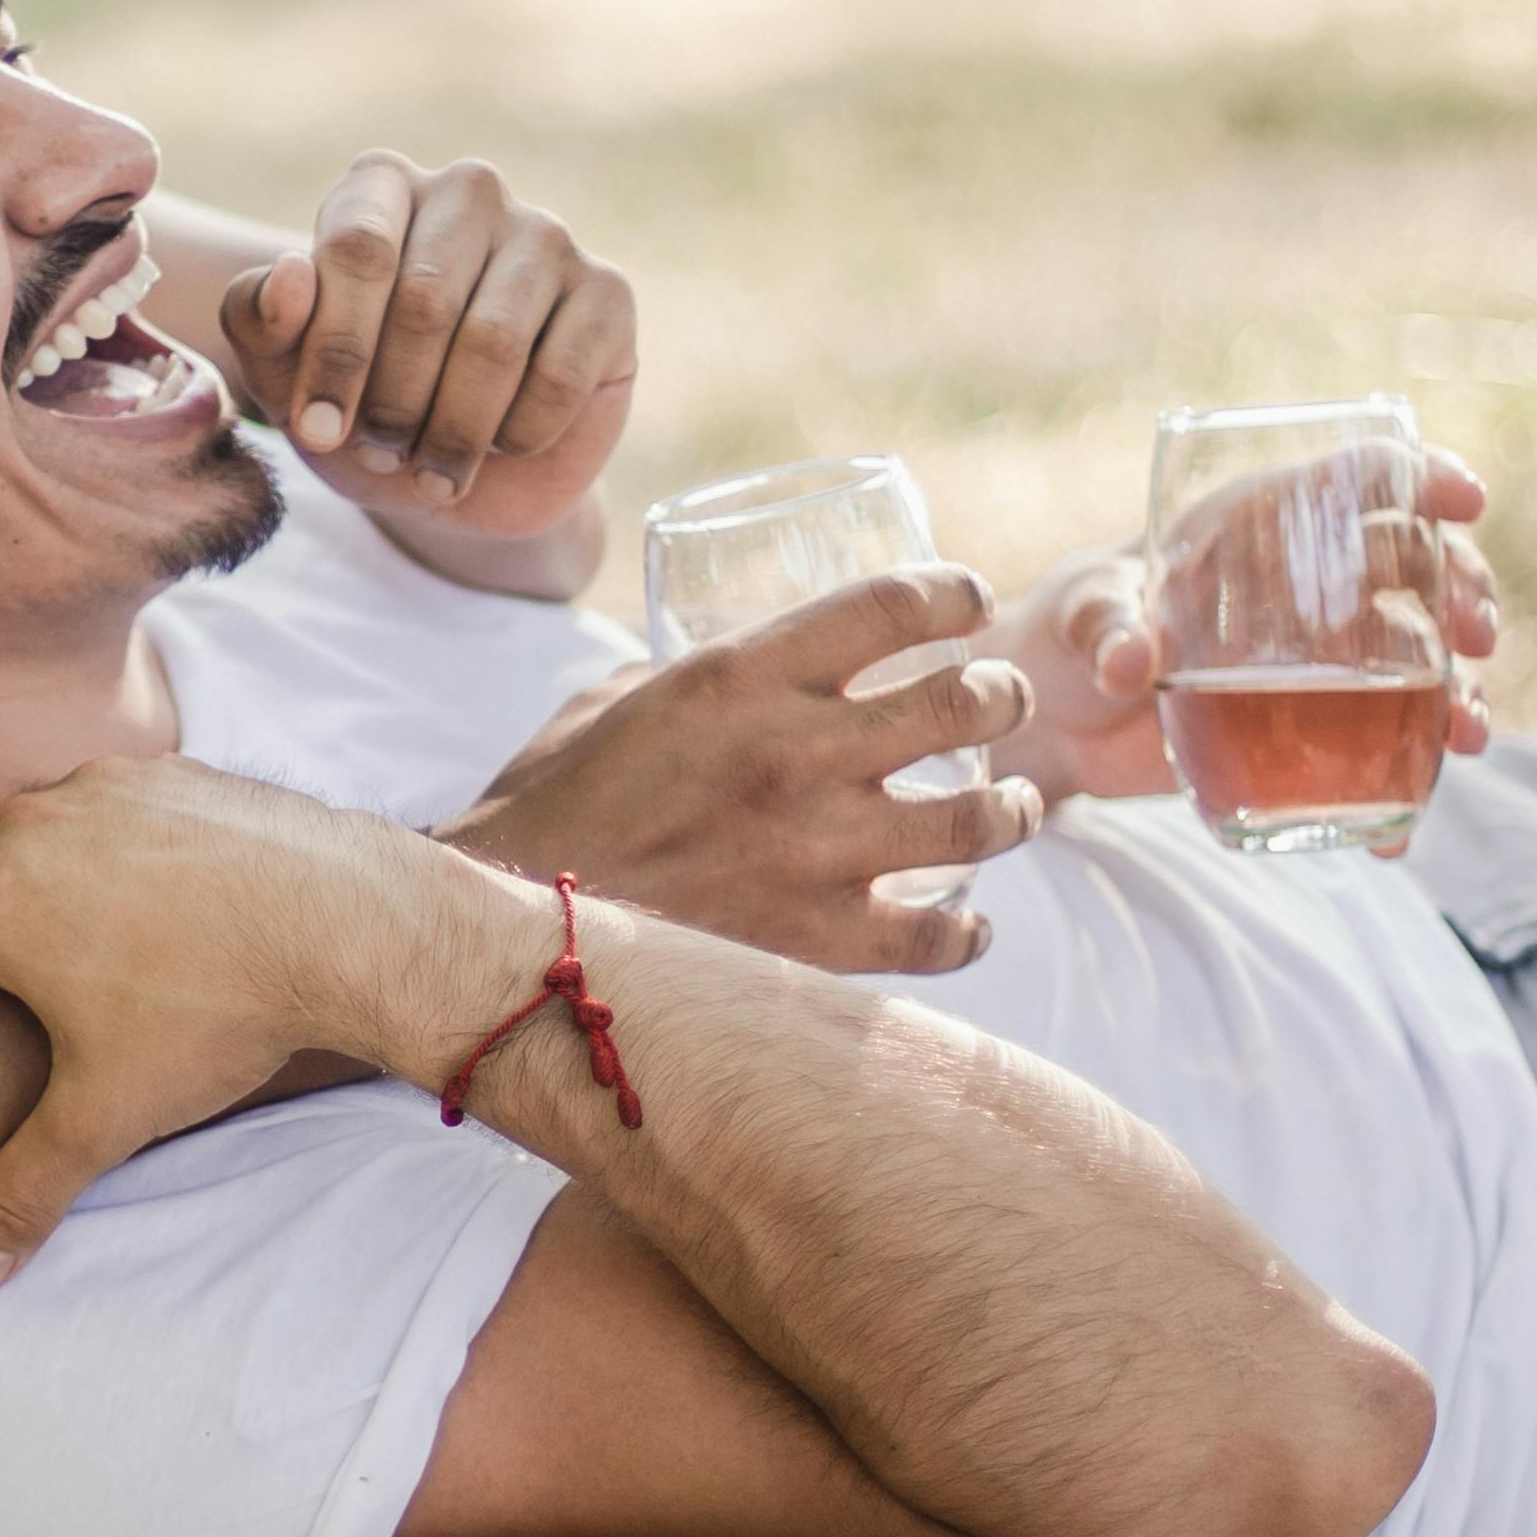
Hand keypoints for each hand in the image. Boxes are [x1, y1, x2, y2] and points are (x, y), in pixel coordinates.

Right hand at [0, 758, 521, 1288]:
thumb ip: (27, 1187)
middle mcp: (28, 824)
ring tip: (9, 904)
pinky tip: (123, 884)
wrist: (353, 922)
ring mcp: (103, 787)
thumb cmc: (219, 1015)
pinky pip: (95, 795)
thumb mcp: (111, 1114)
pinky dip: (80, 831)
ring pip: (10, 805)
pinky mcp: (172, 775)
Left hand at [218, 152, 635, 538]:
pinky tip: (501, 446)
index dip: (335, 352)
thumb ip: (260, 321)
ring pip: (494, 342)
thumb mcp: (286, 378)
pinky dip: (518, 436)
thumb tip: (290, 274)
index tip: (316, 430)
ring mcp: (547, 234)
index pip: (357, 249)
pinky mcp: (608, 294)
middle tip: (381, 452)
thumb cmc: (359, 405)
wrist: (452, 475)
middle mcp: (469, 191)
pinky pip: (560, 376)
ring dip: (452, 429)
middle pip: (425, 299)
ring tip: (433, 466)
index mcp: (380, 185)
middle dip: (392, 400)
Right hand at [446, 567, 1040, 974]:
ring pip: (978, 818)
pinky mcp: (817, 943)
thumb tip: (741, 676)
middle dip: (1003, 693)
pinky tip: (969, 925)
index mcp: (742, 677)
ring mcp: (817, 853)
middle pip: (962, 702)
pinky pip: (937, 938)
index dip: (954, 593)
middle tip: (1005, 698)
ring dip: (1017, 807)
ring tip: (1021, 804)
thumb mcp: (614, 702)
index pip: (892, 605)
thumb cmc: (546, 809)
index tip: (970, 600)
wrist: (516, 934)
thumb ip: (692, 681)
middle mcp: (797, 753)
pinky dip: (967, 933)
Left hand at [993, 450, 1498, 807]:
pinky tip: (1397, 838)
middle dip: (1466, 594)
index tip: (1467, 502)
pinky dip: (1391, 799)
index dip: (1424, 476)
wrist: (1055, 719)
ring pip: (1422, 665)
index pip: (1364, 476)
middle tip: (1475, 636)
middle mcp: (1312, 583)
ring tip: (1470, 734)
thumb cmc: (1065, 631)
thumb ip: (1105, 627)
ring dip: (1461, 697)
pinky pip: (1373, 759)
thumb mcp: (1079, 614)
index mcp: (1263, 522)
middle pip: (1423, 570)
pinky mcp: (1308, 732)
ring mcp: (1321, 662)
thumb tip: (1133, 660)